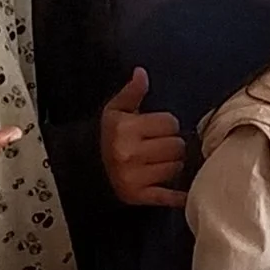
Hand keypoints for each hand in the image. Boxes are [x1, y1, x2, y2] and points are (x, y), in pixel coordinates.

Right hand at [100, 68, 187, 207]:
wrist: (85, 168)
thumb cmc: (107, 135)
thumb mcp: (115, 110)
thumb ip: (132, 92)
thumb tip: (142, 73)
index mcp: (126, 130)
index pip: (170, 123)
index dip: (167, 124)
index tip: (158, 128)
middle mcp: (131, 154)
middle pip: (177, 146)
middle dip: (172, 144)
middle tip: (161, 145)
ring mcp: (135, 178)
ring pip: (176, 168)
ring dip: (173, 164)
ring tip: (160, 161)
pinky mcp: (138, 197)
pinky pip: (167, 196)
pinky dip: (178, 196)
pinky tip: (185, 193)